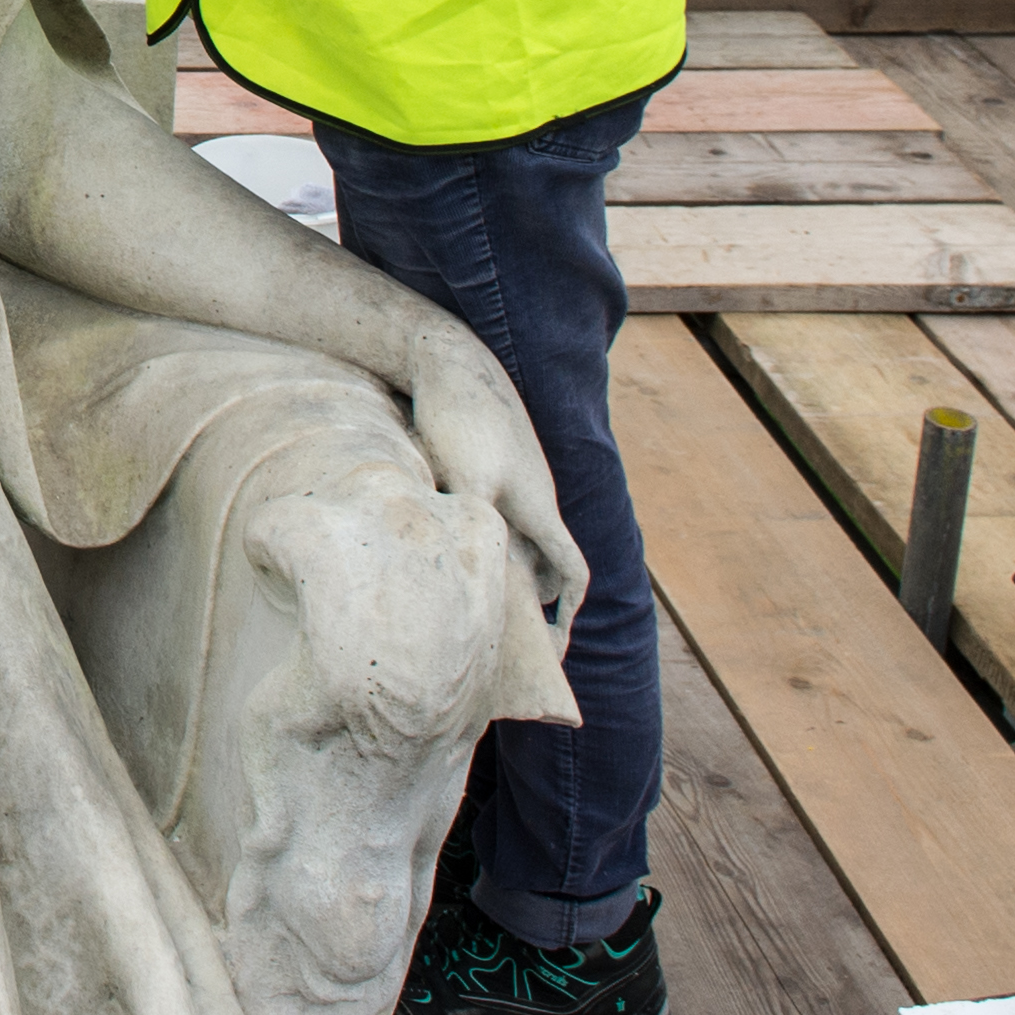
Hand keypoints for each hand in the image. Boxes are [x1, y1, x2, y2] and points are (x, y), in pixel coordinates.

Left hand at [394, 332, 589, 636]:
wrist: (448, 358)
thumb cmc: (458, 421)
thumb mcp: (464, 483)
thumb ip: (474, 535)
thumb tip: (469, 588)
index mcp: (540, 511)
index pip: (572, 577)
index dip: (565, 620)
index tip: (548, 657)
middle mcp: (536, 499)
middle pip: (547, 566)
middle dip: (532, 607)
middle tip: (499, 646)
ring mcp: (514, 480)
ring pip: (519, 542)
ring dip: (504, 575)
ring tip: (466, 610)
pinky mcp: (488, 464)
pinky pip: (495, 518)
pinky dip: (482, 544)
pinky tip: (441, 554)